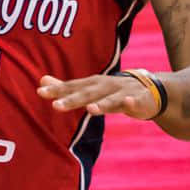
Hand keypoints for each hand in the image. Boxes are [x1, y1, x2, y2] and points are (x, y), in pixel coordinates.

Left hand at [37, 71, 159, 118]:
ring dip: (101, 104)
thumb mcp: (89, 88)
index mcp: (92, 84)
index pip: (71, 87)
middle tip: (55, 106)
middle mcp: (105, 86)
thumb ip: (66, 87)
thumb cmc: (112, 91)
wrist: (149, 90)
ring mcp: (122, 92)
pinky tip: (128, 104)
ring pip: (110, 100)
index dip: (56, 90)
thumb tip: (41, 81)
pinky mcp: (138, 100)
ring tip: (90, 109)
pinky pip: (134, 102)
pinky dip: (131, 103)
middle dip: (72, 99)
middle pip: (87, 94)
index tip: (40, 92)